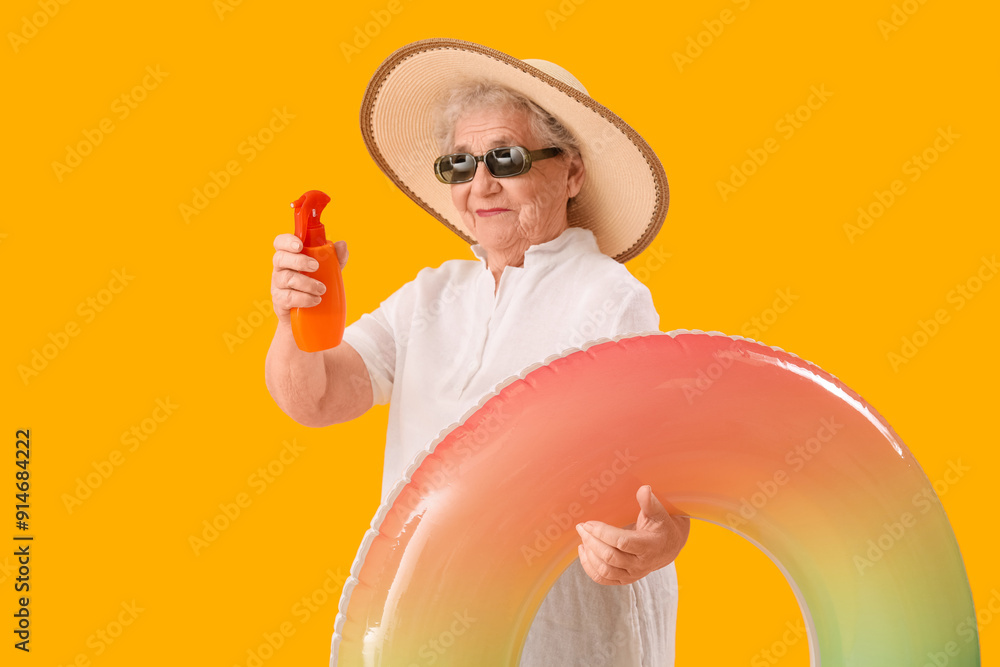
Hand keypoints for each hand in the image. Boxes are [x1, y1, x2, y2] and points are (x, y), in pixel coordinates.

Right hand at [270, 233, 347, 323]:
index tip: (300, 245)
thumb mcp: (327, 270)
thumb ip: (335, 257)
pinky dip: (304, 298)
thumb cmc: (315, 285)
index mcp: (289, 256)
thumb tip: (342, 245)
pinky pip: (288, 297)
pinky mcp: (279, 301)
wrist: (308, 315)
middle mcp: (280, 268)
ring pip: (286, 278)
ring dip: (307, 283)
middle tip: (316, 266)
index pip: (280, 243)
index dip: (287, 241)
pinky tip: (315, 300)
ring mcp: (277, 285)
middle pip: (280, 258)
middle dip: (299, 261)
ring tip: (322, 289)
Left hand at [575, 485, 689, 584]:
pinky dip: (589, 567)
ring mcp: (632, 575)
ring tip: (583, 538)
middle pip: (610, 557)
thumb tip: (644, 489)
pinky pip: (602, 579)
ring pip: (604, 570)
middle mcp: (640, 564)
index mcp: (649, 546)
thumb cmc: (662, 526)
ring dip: (589, 555)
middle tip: (581, 527)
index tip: (588, 523)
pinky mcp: (624, 580)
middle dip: (592, 541)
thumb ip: (649, 502)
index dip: (603, 533)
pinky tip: (584, 552)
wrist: (668, 547)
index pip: (621, 542)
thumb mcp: (659, 513)